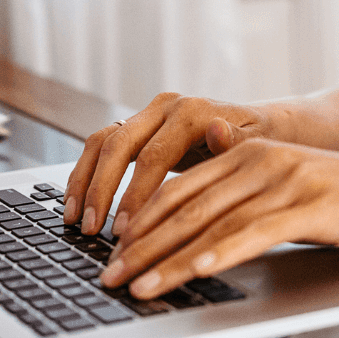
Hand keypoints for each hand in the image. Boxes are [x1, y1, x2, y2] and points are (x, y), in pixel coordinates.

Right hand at [64, 92, 275, 234]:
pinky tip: (77, 208)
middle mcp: (165, 107)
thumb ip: (235, 145)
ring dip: (84, 183)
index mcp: (192, 111)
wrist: (262, 126)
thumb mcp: (257, 146)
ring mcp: (148, 115)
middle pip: (119, 144)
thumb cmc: (263, 142)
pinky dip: (85, 176)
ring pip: (102, 142)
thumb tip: (218, 132)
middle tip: (92, 230)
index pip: (154, 155)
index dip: (135, 194)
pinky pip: (102, 147)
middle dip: (101, 191)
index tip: (124, 231)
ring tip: (75, 222)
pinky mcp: (138, 127)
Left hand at [98, 138, 338, 299]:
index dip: (141, 221)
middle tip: (110, 276)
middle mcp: (261, 158)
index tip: (114, 253)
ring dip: (167, 259)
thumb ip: (243, 197)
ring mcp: (286, 179)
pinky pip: (253, 233)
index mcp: (248, 151)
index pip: (179, 186)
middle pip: (185, 205)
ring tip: (137, 285)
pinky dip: (216, 255)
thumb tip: (198, 225)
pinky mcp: (312, 205)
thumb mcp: (288, 190)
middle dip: (141, 245)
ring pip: (211, 223)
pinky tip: (192, 273)